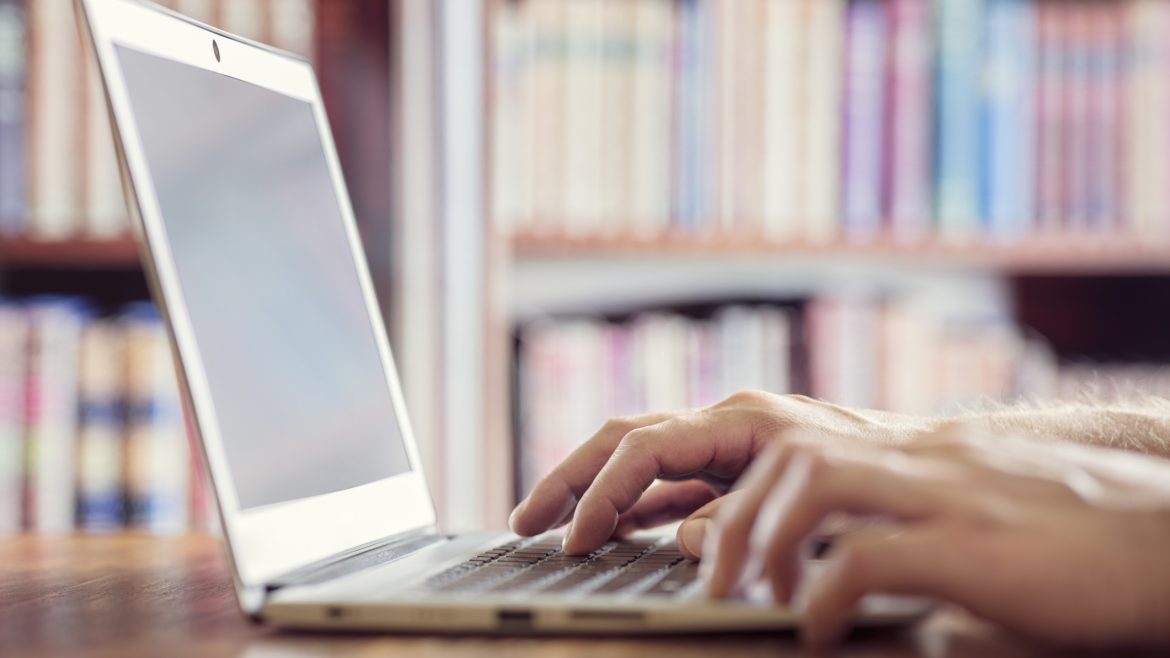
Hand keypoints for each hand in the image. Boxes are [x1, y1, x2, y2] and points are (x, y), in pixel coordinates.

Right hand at [508, 390, 929, 555]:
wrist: (931, 469)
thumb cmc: (886, 478)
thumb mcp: (817, 503)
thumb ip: (747, 518)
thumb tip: (684, 537)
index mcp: (743, 421)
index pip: (647, 448)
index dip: (603, 494)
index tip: (575, 538)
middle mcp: (728, 425)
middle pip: (625, 440)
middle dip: (570, 479)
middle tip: (524, 521)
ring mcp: (729, 446)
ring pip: (640, 459)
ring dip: (592, 491)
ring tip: (546, 525)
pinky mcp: (736, 472)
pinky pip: (668, 485)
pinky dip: (632, 506)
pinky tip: (608, 531)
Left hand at [704, 425, 1169, 647]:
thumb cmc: (1090, 551)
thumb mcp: (988, 530)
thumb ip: (920, 538)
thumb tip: (858, 580)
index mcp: (928, 458)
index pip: (810, 447)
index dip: (754, 494)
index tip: (731, 548)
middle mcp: (931, 462)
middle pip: (794, 454)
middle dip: (740, 516)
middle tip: (723, 579)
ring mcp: (953, 494)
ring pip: (815, 479)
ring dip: (769, 539)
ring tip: (763, 596)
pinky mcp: (978, 544)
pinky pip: (870, 554)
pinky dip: (826, 593)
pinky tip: (822, 628)